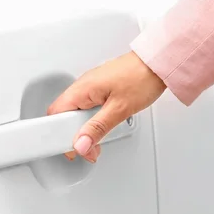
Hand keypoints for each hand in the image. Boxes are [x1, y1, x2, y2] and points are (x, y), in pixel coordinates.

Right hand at [47, 51, 165, 162]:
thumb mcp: (119, 109)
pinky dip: (92, 119)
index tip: (74, 149)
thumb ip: (97, 128)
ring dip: (84, 128)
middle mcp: (82, 85)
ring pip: (77, 112)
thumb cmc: (141, 78)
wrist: (157, 64)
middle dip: (74, 135)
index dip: (60, 135)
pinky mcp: (100, 87)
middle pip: (64, 114)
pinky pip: (88, 106)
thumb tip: (81, 144)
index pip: (56, 115)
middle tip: (88, 147)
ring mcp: (91, 86)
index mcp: (81, 89)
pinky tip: (103, 125)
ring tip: (98, 140)